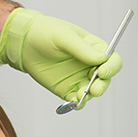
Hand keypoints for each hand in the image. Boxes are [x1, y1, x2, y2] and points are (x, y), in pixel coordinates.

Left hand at [0, 9, 121, 107]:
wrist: (25, 43)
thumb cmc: (46, 33)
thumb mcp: (63, 36)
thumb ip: (81, 48)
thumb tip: (101, 59)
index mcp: (95, 49)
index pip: (112, 60)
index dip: (111, 67)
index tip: (103, 71)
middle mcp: (91, 65)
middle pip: (105, 79)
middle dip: (102, 85)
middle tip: (94, 89)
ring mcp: (80, 78)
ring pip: (92, 91)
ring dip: (90, 95)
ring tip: (81, 95)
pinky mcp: (68, 90)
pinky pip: (77, 100)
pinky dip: (77, 103)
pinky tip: (74, 103)